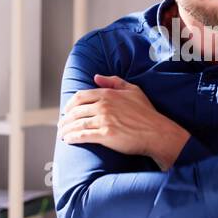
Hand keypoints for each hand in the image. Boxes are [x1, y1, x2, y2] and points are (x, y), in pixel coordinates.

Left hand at [59, 74, 189, 169]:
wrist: (156, 132)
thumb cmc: (146, 113)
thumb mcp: (133, 90)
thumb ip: (114, 82)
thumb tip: (96, 77)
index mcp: (108, 94)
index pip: (80, 96)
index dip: (70, 104)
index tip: (66, 111)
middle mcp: (103, 106)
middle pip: (76, 111)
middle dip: (65, 118)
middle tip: (61, 125)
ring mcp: (104, 120)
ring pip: (77, 124)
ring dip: (66, 129)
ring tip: (61, 134)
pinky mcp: (105, 135)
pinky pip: (83, 135)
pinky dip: (73, 138)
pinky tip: (68, 140)